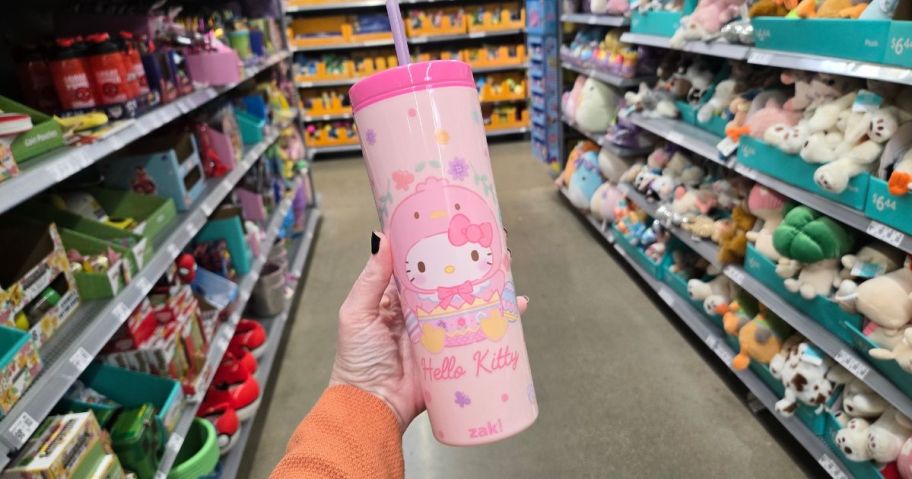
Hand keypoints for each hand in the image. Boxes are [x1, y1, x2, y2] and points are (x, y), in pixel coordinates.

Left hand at [330, 232, 526, 430]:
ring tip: (507, 270)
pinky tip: (516, 307)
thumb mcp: (357, 313)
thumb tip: (382, 237)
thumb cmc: (358, 359)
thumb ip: (371, 279)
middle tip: (492, 246)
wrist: (372, 405)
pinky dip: (499, 322)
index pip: (421, 268)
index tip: (455, 229)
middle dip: (470, 266)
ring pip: (468, 305)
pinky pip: (478, 335)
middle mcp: (421, 313)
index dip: (437, 250)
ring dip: (489, 288)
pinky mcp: (455, 355)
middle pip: (450, 284)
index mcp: (397, 300)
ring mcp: (440, 334)